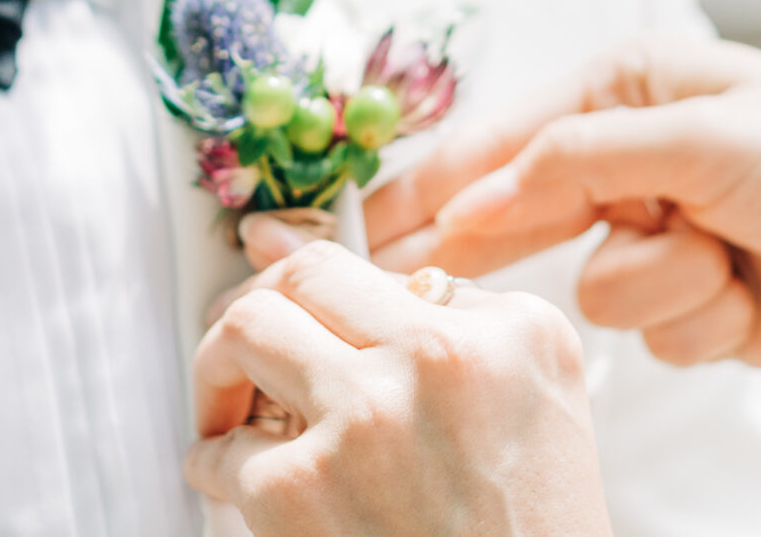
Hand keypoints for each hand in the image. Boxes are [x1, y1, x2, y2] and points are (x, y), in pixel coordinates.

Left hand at [187, 240, 613, 536]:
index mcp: (510, 333)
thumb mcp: (547, 409)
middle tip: (245, 335)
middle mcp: (438, 356)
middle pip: (307, 275)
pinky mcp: (299, 488)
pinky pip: (224, 449)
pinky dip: (213, 464)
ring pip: (247, 329)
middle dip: (260, 299)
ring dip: (220, 364)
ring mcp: (364, 415)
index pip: (385, 272)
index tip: (296, 293)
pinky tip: (225, 477)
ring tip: (224, 398)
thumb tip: (384, 298)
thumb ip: (477, 336)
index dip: (328, 289)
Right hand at [365, 35, 760, 393]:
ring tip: (721, 262)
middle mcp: (641, 153)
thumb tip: (475, 194)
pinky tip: (748, 301)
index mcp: (636, 82)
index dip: (434, 179)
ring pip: (591, 286)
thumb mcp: (703, 141)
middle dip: (490, 244)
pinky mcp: (699, 305)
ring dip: (656, 285)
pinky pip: (646, 332)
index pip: (509, 133)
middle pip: (525, 209)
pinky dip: (695, 324)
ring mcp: (669, 232)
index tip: (360, 226)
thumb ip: (577, 162)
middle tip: (401, 277)